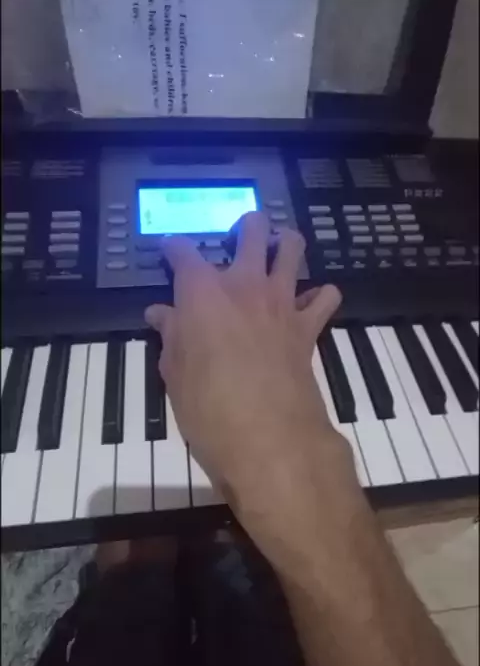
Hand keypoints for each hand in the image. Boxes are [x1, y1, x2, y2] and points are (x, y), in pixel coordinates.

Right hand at [145, 212, 343, 506]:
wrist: (268, 437)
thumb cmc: (208, 409)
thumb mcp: (175, 375)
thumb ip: (171, 337)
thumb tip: (161, 314)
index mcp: (202, 292)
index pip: (183, 252)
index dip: (173, 248)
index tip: (169, 252)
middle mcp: (244, 284)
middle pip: (251, 229)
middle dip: (244, 227)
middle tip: (236, 243)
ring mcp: (281, 302)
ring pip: (292, 247)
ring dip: (284, 244)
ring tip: (276, 254)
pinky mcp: (308, 326)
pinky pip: (324, 296)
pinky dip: (319, 296)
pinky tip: (309, 304)